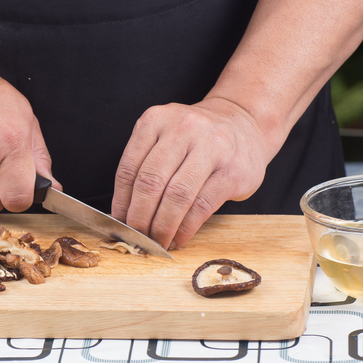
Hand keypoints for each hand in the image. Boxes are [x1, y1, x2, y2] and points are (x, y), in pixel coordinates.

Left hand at [111, 98, 269, 248]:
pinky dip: (185, 228)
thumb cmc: (195, 137)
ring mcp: (212, 148)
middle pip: (150, 183)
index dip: (121, 202)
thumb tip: (124, 213)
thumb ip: (144, 165)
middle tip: (136, 237)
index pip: (129, 169)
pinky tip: (178, 238)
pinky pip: (202, 206)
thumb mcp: (163, 136)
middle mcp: (183, 129)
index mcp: (156, 120)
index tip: (119, 222)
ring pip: (176, 196)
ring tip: (156, 241)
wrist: (244, 121)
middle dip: (139, 218)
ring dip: (162, 227)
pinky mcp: (233, 172)